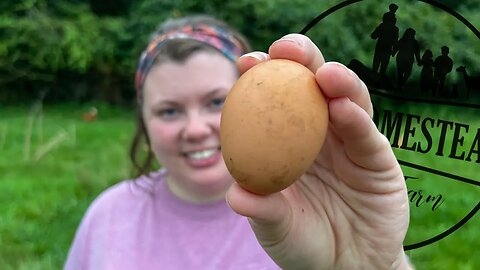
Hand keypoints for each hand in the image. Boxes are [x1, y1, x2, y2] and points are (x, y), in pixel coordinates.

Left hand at [226, 34, 411, 269]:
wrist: (346, 267)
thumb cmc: (303, 242)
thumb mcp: (277, 229)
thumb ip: (261, 210)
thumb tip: (236, 194)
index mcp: (285, 143)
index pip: (271, 102)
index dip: (260, 77)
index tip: (246, 61)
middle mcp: (316, 134)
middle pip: (309, 86)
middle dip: (300, 60)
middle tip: (287, 49)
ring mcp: (348, 141)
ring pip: (345, 99)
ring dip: (336, 81)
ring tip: (324, 74)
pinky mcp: (376, 157)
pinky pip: (366, 133)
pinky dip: (356, 117)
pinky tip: (343, 108)